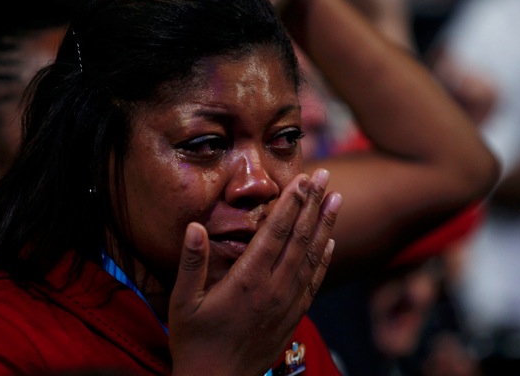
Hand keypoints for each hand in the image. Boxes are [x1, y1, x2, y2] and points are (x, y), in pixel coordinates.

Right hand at [168, 169, 341, 374]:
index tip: (303, 180)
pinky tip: (331, 242)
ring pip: (312, 257)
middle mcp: (273, 289)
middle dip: (313, 204)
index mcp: (246, 281)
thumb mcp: (182, 302)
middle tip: (326, 177)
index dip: (290, 204)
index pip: (274, 233)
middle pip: (299, 239)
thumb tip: (194, 226)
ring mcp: (286, 304)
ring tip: (337, 200)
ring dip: (325, 226)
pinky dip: (324, 259)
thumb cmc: (194, 342)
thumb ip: (191, 263)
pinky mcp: (293, 316)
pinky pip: (314, 282)